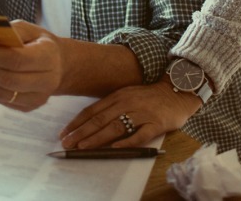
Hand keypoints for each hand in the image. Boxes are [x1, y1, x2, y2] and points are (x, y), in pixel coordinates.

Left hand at [0, 20, 62, 111]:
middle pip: (7, 79)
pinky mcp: (28, 107)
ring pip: (2, 93)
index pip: (17, 59)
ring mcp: (38, 98)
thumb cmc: (40, 44)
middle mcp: (46, 81)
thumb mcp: (29, 30)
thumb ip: (9, 32)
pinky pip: (2, 100)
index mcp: (48, 56)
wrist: (58, 65)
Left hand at [59, 81, 202, 148]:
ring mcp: (141, 113)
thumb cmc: (148, 97)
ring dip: (97, 138)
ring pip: (115, 127)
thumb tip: (89, 123)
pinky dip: (127, 141)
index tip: (64, 133)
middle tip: (67, 144)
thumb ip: (111, 107)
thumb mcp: (127, 95)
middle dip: (81, 132)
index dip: (77, 122)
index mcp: (117, 96)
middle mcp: (127, 103)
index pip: (92, 110)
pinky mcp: (156, 124)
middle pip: (100, 119)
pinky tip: (115, 148)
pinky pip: (140, 134)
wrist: (177, 92)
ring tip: (83, 147)